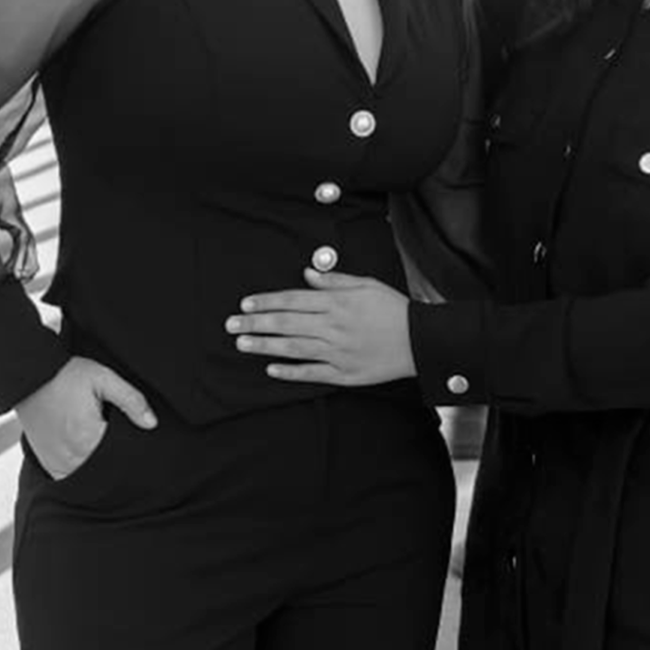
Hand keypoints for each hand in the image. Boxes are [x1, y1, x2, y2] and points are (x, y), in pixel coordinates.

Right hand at [18, 355, 155, 481]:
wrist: (29, 376)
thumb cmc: (64, 375)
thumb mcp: (102, 378)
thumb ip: (130, 400)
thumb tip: (151, 423)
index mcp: (87, 438)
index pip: (119, 457)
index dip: (129, 450)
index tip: (130, 440)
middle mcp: (71, 457)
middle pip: (104, 469)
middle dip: (113, 458)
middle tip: (112, 436)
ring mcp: (58, 463)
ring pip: (87, 477)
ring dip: (96, 466)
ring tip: (98, 444)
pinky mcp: (48, 463)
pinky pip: (69, 477)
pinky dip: (80, 469)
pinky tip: (84, 454)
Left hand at [225, 271, 416, 388]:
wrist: (419, 341)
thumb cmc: (393, 309)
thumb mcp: (367, 285)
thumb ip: (335, 280)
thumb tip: (307, 275)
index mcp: (338, 303)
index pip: (293, 300)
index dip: (266, 302)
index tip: (245, 305)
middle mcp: (334, 327)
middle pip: (287, 323)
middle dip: (255, 324)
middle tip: (230, 325)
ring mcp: (338, 352)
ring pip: (294, 348)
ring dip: (265, 346)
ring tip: (242, 344)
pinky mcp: (344, 374)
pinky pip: (312, 373)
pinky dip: (290, 372)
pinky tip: (270, 369)